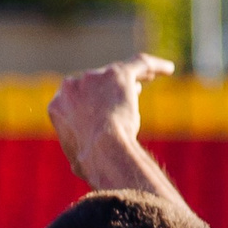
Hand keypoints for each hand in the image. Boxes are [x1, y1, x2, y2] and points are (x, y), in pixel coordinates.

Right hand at [48, 53, 173, 187]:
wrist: (103, 150)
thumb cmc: (91, 162)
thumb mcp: (77, 159)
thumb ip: (80, 150)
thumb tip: (80, 164)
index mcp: (58, 105)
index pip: (78, 95)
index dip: (95, 98)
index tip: (111, 106)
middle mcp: (72, 86)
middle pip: (96, 81)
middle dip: (111, 86)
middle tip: (132, 91)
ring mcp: (94, 77)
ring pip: (117, 71)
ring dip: (132, 75)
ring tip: (149, 77)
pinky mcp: (118, 73)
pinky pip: (139, 63)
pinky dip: (154, 65)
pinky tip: (169, 69)